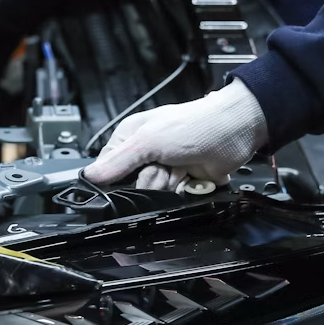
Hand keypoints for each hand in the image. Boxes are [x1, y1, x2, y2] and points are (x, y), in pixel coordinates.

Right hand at [83, 79, 267, 190]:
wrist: (235, 131)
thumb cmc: (194, 125)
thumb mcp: (148, 141)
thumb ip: (118, 161)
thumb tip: (89, 176)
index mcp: (130, 138)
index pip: (108, 170)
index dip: (120, 178)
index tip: (135, 172)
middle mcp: (145, 155)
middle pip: (133, 187)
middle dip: (151, 181)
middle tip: (165, 165)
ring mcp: (165, 169)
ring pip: (154, 195)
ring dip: (171, 184)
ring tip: (182, 167)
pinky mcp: (182, 182)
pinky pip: (173, 199)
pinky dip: (185, 191)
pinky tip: (191, 177)